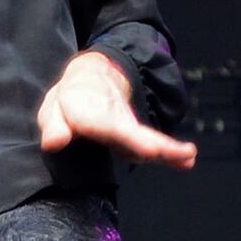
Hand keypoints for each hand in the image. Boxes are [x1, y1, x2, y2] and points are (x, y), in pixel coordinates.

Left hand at [36, 49, 197, 168]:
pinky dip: (170, 153)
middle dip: (153, 144)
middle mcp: (116, 121)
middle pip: (136, 134)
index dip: (124, 138)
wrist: (94, 80)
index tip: (144, 148)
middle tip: (173, 152)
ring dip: (168, 149)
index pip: (108, 127)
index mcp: (92, 114)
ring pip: (149, 140)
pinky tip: (186, 161)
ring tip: (187, 157)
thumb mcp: (53, 109)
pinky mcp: (135, 137)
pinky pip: (152, 145)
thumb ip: (53, 126)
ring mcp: (129, 129)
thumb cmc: (70, 101)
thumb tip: (54, 143)